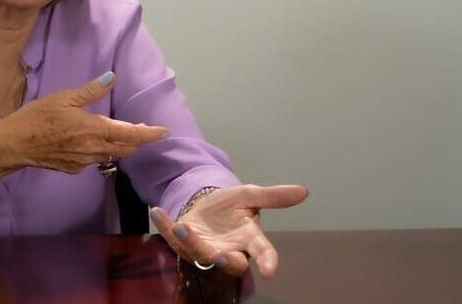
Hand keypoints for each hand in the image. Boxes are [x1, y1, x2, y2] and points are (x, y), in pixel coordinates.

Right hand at [1, 71, 167, 172]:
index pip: (132, 134)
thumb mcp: (64, 97)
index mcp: (95, 129)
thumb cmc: (37, 117)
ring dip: (121, 146)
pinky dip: (102, 151)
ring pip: (112, 155)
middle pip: (126, 148)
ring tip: (123, 134)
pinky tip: (93, 143)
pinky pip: (95, 160)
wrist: (15, 145)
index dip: (150, 133)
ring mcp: (84, 162)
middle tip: (144, 129)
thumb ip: (91, 91)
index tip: (164, 131)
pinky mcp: (74, 169)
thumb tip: (112, 77)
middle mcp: (94, 149)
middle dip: (138, 140)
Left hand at [151, 184, 308, 278]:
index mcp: (249, 239)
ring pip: (199, 254)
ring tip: (183, 227)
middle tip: (220, 257)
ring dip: (191, 243)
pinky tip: (157, 211)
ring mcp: (205, 249)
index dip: (267, 262)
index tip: (270, 271)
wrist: (206, 204)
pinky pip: (172, 238)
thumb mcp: (250, 195)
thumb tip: (304, 191)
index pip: (263, 252)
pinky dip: (165, 225)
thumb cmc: (231, 205)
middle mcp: (229, 250)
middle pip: (231, 263)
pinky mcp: (184, 243)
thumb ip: (274, 196)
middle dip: (225, 262)